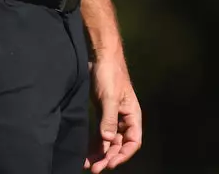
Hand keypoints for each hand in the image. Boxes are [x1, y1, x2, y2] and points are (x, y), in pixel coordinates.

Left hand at [85, 53, 141, 171]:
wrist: (100, 56)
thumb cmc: (110, 73)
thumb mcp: (110, 97)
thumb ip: (109, 119)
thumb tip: (107, 140)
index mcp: (132, 115)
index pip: (133, 141)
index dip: (123, 155)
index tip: (110, 163)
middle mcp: (124, 119)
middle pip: (119, 145)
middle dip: (108, 157)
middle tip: (95, 169)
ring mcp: (113, 117)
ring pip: (108, 142)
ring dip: (100, 154)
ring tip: (88, 165)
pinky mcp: (102, 114)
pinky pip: (99, 134)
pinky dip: (94, 145)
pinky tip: (85, 154)